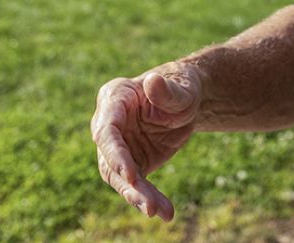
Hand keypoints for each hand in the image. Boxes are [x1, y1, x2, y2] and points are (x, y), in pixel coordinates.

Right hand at [91, 65, 201, 221]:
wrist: (187, 102)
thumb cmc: (182, 87)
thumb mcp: (181, 88)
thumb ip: (167, 89)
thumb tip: (152, 80)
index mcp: (114, 98)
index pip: (107, 130)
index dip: (116, 154)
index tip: (131, 175)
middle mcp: (109, 124)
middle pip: (110, 159)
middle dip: (128, 184)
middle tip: (148, 205)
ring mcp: (118, 146)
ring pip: (119, 178)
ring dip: (138, 197)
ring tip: (160, 211)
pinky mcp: (130, 163)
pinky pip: (134, 185)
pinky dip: (148, 198)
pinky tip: (165, 212)